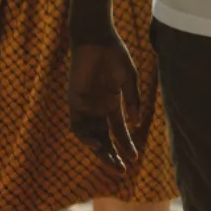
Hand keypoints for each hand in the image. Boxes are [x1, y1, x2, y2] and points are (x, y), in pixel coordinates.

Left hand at [67, 35, 139, 172]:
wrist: (96, 39)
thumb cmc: (114, 55)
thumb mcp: (128, 79)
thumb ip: (132, 101)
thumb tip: (136, 123)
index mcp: (112, 103)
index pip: (119, 131)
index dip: (127, 145)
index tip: (136, 159)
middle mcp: (98, 108)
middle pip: (105, 139)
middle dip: (113, 155)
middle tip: (122, 171)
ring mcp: (85, 106)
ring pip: (90, 136)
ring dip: (100, 150)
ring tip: (110, 160)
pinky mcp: (74, 101)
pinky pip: (77, 125)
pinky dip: (86, 136)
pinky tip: (97, 143)